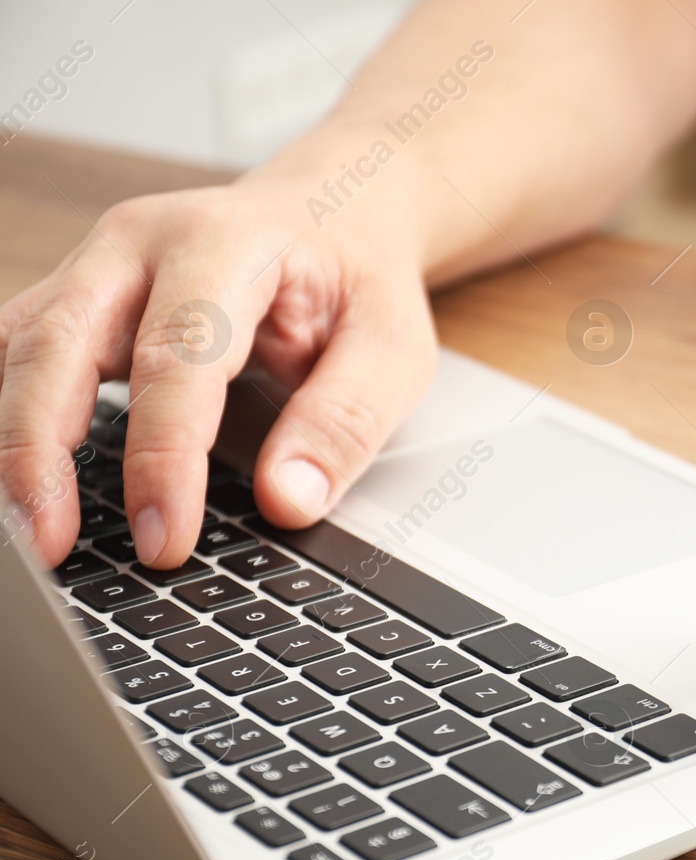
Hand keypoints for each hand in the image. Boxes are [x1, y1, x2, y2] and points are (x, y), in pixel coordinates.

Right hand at [0, 176, 436, 569]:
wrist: (333, 214)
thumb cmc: (356, 280)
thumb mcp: (394, 347)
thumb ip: (345, 422)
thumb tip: (288, 501)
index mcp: (226, 242)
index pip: (176, 357)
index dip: (162, 456)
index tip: (165, 540)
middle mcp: (139, 243)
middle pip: (57, 342)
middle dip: (38, 450)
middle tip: (47, 548)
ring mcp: (95, 267)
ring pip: (18, 347)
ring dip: (10, 440)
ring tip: (25, 532)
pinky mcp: (74, 300)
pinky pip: (17, 356)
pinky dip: (11, 417)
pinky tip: (20, 483)